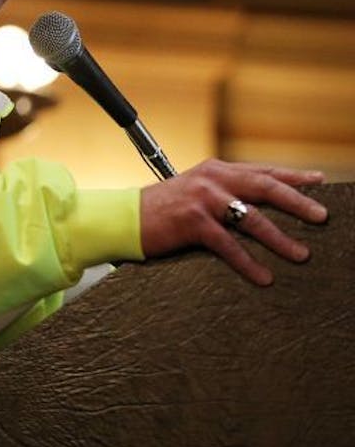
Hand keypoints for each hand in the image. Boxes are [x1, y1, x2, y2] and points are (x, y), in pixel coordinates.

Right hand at [140, 160, 327, 284]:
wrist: (125, 217)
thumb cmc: (162, 209)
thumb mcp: (195, 191)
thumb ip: (223, 192)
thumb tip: (260, 208)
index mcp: (216, 169)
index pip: (262, 171)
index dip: (292, 177)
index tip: (319, 181)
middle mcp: (212, 179)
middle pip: (265, 187)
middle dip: (297, 202)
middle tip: (321, 216)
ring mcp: (203, 199)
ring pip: (252, 219)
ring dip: (280, 239)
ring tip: (301, 254)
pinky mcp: (193, 222)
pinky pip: (229, 245)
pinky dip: (248, 263)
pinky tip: (264, 277)